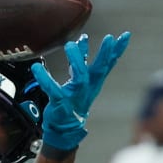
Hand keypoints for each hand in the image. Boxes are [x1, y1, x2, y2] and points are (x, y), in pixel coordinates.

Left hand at [31, 31, 132, 151]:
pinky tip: (37, 67)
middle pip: (99, 70)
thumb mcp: (80, 79)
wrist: (66, 127)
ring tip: (70, 44)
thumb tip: (81, 38)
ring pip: (80, 77)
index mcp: (93, 82)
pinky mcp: (60, 103)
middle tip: (109, 38)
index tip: (125, 35)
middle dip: (105, 54)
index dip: (117, 51)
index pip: (108, 64)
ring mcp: (75, 96)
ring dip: (76, 60)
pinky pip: (53, 90)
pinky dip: (45, 79)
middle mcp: (87, 88)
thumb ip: (81, 59)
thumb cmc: (73, 100)